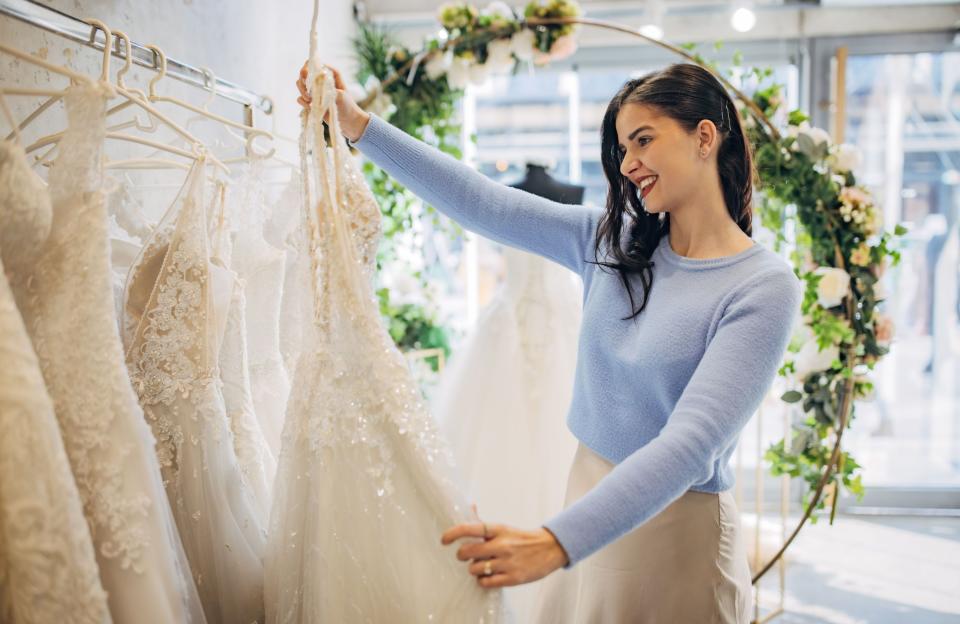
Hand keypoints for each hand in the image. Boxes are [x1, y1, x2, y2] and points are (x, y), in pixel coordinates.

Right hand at [296, 61, 370, 141]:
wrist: (349, 122)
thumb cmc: (348, 106)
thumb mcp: (341, 95)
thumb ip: (330, 88)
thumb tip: (319, 84)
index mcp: (328, 74)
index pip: (313, 64)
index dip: (307, 68)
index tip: (306, 77)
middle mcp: (320, 80)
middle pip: (303, 74)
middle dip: (303, 82)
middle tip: (308, 93)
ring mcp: (315, 91)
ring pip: (300, 84)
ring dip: (302, 92)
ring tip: (310, 101)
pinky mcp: (311, 101)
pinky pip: (301, 98)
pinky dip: (303, 102)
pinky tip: (310, 107)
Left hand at [441, 522, 568, 587]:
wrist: (550, 548)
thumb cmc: (522, 538)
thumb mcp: (503, 527)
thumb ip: (483, 522)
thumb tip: (470, 506)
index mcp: (498, 530)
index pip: (470, 528)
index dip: (453, 534)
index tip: (444, 540)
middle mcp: (502, 545)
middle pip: (468, 551)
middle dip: (461, 555)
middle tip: (464, 556)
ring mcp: (507, 562)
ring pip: (475, 568)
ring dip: (473, 569)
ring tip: (481, 566)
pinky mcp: (513, 578)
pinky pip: (486, 582)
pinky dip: (483, 580)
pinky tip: (488, 576)